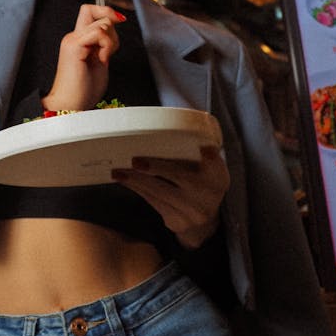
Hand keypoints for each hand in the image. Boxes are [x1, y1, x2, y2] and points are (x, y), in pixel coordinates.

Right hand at [42, 4, 124, 111]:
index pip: (90, 11)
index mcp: (78, 39)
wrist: (71, 106)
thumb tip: (113, 33)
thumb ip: (104, 45)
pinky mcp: (74, 46)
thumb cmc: (84, 90)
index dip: (106, 11)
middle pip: (97, 13)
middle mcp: (73, 36)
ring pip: (102, 23)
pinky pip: (99, 33)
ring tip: (104, 58)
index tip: (120, 20)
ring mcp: (73, 40)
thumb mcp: (100, 62)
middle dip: (112, 28)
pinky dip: (107, 45)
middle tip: (109, 50)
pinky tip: (102, 59)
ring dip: (111, 40)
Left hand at [112, 146, 228, 248]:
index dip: (211, 157)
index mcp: (217, 177)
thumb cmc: (202, 182)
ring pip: (159, 191)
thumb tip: (189, 114)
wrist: (204, 220)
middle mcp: (207, 195)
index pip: (215, 164)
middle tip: (135, 161)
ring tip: (118, 171)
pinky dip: (137, 189)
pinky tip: (125, 181)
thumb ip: (202, 150)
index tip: (205, 150)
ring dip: (136, 180)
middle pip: (178, 177)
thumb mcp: (210, 168)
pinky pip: (152, 202)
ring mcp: (191, 212)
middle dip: (155, 169)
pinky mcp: (175, 222)